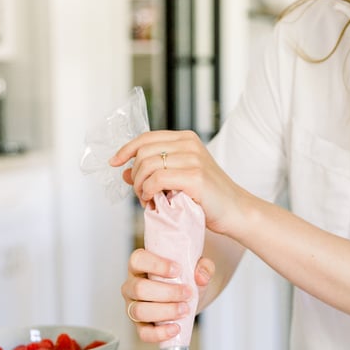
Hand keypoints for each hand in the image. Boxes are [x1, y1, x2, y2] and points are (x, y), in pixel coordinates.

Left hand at [110, 129, 244, 236]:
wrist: (236, 211)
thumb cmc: (208, 198)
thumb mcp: (177, 180)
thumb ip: (152, 172)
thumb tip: (123, 171)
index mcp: (186, 139)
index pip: (146, 138)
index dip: (126, 149)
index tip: (114, 162)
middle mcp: (189, 144)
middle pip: (143, 152)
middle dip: (134, 174)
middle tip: (139, 193)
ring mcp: (193, 159)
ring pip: (147, 166)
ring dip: (139, 185)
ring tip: (146, 199)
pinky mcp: (195, 177)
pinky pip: (156, 180)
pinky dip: (147, 192)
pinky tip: (151, 201)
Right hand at [122, 246, 214, 342]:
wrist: (188, 296)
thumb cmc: (184, 277)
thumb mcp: (195, 267)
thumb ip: (203, 267)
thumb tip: (201, 277)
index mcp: (139, 265)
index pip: (138, 260)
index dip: (155, 265)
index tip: (177, 269)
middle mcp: (132, 285)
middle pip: (139, 288)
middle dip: (167, 292)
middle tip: (187, 293)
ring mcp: (133, 306)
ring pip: (139, 311)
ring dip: (165, 311)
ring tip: (184, 309)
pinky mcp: (140, 325)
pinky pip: (144, 333)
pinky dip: (160, 333)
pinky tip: (175, 328)